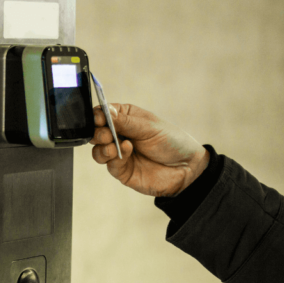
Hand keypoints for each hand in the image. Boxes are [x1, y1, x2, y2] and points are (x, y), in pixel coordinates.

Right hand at [90, 103, 209, 196]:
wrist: (187, 168)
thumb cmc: (172, 142)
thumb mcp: (149, 126)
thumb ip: (125, 121)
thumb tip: (104, 112)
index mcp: (125, 118)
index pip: (103, 114)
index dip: (98, 116)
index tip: (99, 119)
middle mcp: (119, 135)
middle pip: (96, 133)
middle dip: (98, 133)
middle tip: (107, 134)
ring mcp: (119, 153)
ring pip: (97, 151)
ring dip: (102, 148)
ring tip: (114, 146)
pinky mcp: (121, 170)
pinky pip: (109, 165)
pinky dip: (114, 159)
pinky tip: (126, 152)